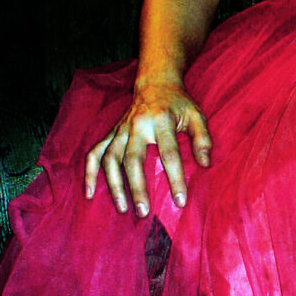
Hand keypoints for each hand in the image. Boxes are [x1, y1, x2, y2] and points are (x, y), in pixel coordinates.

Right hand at [85, 81, 210, 215]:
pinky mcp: (111, 134)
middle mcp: (136, 125)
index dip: (175, 178)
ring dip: (114, 185)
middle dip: (137, 187)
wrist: (155, 83)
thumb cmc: (179, 104)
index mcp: (161, 120)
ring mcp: (120, 130)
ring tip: (122, 209)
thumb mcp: (196, 115)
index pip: (169, 153)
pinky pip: (94, 153)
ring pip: (110, 159)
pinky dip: (89, 173)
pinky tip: (90, 193)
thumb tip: (205, 165)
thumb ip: (203, 139)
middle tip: (144, 212)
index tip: (180, 201)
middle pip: (133, 159)